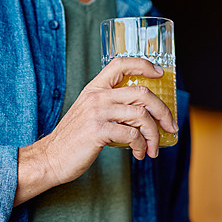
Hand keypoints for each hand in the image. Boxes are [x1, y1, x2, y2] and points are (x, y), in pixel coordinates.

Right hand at [13, 57, 177, 205]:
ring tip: (153, 149)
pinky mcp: (98, 131)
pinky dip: (142, 146)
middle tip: (171, 127)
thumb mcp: (90, 114)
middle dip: (163, 111)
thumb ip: (111, 106)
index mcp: (95, 88)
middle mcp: (97, 96)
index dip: (144, 64)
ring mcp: (97, 112)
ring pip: (141, 115)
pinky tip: (140, 154)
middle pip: (142, 92)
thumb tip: (143, 113)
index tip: (160, 74)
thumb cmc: (74, 139)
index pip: (120, 63)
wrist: (51, 158)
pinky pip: (132, 134)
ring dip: (154, 134)